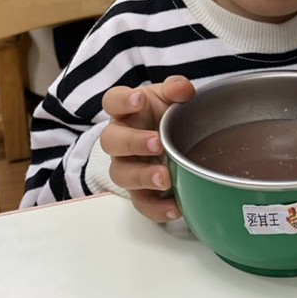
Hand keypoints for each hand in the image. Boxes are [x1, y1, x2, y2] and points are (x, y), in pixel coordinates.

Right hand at [100, 75, 195, 221]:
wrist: (172, 139)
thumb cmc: (163, 115)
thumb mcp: (169, 97)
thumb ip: (175, 89)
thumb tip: (184, 90)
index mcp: (125, 111)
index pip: (113, 101)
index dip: (122, 101)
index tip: (139, 99)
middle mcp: (120, 140)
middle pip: (112, 141)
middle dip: (133, 142)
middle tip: (157, 143)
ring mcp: (127, 166)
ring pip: (122, 174)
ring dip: (142, 177)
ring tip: (165, 178)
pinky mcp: (139, 191)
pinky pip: (141, 203)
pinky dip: (157, 208)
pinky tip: (176, 207)